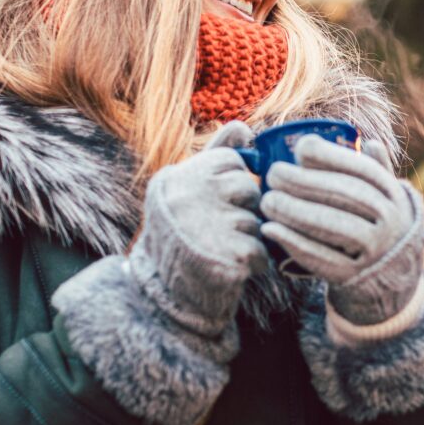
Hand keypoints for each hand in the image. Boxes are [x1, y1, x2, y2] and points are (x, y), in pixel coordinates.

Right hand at [130, 121, 267, 337]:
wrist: (162, 298)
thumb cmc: (181, 237)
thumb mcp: (187, 190)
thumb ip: (215, 155)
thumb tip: (243, 126)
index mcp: (176, 178)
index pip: (231, 160)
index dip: (233, 183)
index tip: (216, 203)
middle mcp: (187, 197)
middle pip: (247, 187)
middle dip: (243, 210)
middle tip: (219, 230)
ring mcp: (205, 226)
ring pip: (255, 220)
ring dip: (247, 238)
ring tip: (220, 250)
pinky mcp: (226, 256)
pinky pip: (261, 249)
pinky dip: (254, 262)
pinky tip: (230, 268)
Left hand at [260, 137, 423, 325]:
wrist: (393, 281)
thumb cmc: (379, 228)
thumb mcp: (387, 200)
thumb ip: (377, 171)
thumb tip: (368, 141)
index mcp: (395, 196)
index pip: (363, 170)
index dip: (331, 156)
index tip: (300, 149)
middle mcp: (391, 222)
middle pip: (345, 196)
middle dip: (304, 182)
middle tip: (273, 174)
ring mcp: (375, 252)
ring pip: (333, 226)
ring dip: (295, 211)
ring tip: (267, 201)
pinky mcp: (354, 277)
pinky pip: (321, 259)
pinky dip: (293, 242)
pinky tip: (270, 230)